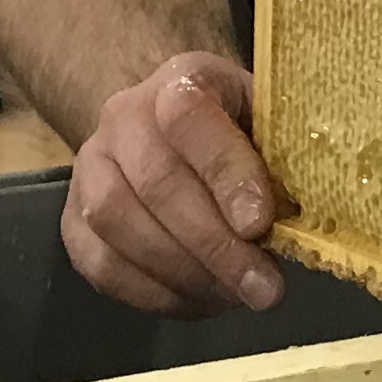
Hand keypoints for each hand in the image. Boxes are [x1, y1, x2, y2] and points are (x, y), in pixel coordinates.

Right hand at [63, 51, 288, 316]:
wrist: (174, 134)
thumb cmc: (241, 135)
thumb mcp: (273, 126)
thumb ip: (287, 161)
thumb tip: (308, 224)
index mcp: (182, 80)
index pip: (191, 119)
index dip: (226, 175)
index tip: (261, 224)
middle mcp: (123, 117)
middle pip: (154, 181)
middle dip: (214, 245)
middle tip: (263, 288)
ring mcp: (90, 168)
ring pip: (118, 224)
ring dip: (184, 273)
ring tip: (235, 295)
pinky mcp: (73, 221)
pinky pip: (102, 265)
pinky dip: (154, 294)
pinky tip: (200, 300)